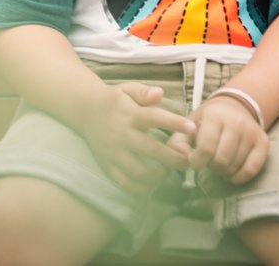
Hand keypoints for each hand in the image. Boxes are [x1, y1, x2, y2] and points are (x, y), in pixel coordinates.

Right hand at [79, 81, 196, 194]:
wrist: (85, 110)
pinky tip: (152, 184)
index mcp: (130, 114)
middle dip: (172, 158)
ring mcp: (113, 152)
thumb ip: (144, 92)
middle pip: (151, 149)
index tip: (193, 129)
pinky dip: (139, 188)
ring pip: (138, 171)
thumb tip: (160, 93)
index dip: (175, 123)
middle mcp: (122, 134)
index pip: (155, 118)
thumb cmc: (115, 100)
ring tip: (169, 173)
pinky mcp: (106, 165)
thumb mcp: (128, 89)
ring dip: (157, 176)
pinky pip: (123, 182)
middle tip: (188, 161)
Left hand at [188, 94, 267, 189]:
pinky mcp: (263, 142)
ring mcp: (251, 132)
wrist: (234, 107)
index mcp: (214, 116)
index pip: (206, 148)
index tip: (195, 163)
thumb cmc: (207, 122)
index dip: (197, 162)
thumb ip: (178, 144)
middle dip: (212, 167)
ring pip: (236, 166)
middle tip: (209, 162)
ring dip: (224, 172)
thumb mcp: (189, 127)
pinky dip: (239, 177)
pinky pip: (252, 169)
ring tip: (219, 164)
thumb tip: (184, 160)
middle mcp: (236, 122)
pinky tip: (231, 174)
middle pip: (222, 159)